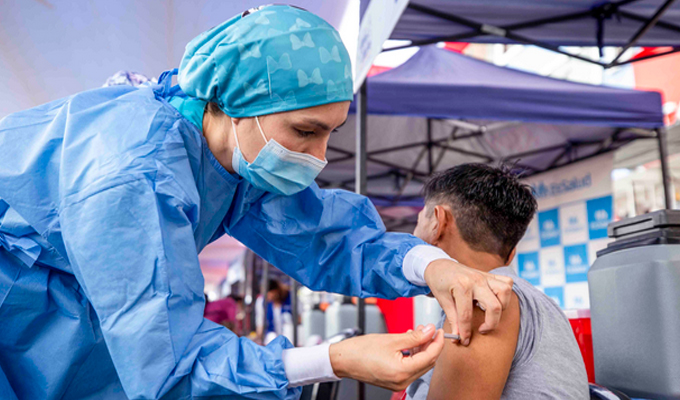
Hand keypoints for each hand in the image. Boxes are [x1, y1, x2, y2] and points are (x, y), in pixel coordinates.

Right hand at [329, 324, 444, 390]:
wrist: (343, 359)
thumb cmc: (361, 350)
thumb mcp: (392, 339)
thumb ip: (414, 336)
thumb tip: (430, 331)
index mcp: (402, 372)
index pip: (430, 357)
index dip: (437, 342)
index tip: (439, 331)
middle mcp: (402, 382)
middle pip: (427, 363)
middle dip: (430, 345)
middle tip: (429, 330)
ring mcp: (398, 383)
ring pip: (419, 365)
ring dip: (421, 349)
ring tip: (417, 333)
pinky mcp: (394, 381)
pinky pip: (410, 368)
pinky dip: (413, 356)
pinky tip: (409, 343)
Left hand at [424, 259, 512, 345]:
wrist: (439, 265)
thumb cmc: (439, 281)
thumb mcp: (442, 301)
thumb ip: (453, 319)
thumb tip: (458, 337)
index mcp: (462, 286)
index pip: (467, 315)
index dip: (465, 331)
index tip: (464, 340)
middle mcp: (476, 280)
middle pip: (494, 306)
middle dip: (490, 324)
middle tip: (481, 330)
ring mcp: (484, 276)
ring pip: (505, 292)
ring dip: (501, 306)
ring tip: (490, 313)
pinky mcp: (488, 275)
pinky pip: (507, 282)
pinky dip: (505, 293)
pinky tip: (495, 300)